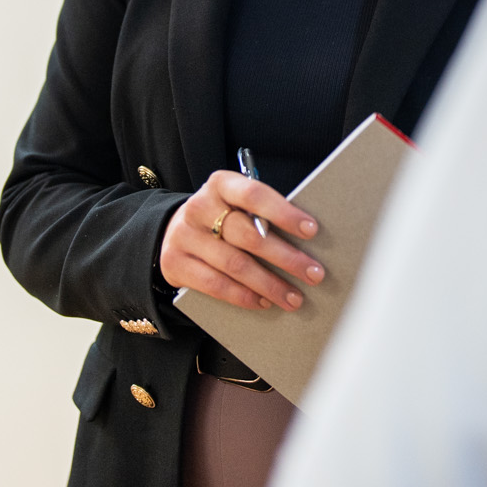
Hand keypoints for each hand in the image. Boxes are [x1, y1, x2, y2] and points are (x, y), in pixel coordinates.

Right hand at [160, 170, 323, 311]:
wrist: (173, 230)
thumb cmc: (220, 216)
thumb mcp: (237, 205)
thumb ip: (262, 215)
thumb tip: (306, 243)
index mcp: (221, 184)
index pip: (254, 194)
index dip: (284, 213)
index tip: (312, 230)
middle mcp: (199, 207)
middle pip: (248, 235)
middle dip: (286, 257)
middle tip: (313, 273)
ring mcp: (184, 236)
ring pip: (234, 264)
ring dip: (269, 284)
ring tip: (294, 297)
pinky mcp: (175, 264)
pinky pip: (215, 285)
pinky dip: (244, 296)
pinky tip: (264, 302)